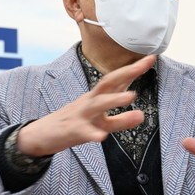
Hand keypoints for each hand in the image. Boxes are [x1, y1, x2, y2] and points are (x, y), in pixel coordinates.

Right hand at [17, 55, 155, 156]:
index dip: (133, 69)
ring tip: (130, 96)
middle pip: (107, 83)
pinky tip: (101, 137)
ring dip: (113, 99)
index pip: (117, 79)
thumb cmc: (74, 124)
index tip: (152, 57)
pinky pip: (84, 132)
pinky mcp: (73, 130)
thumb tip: (142, 115)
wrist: (42, 134)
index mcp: (96, 97)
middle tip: (144, 65)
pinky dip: (92, 134)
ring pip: (97, 104)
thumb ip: (121, 120)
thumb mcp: (100, 123)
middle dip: (126, 73)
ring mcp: (81, 115)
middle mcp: (89, 101)